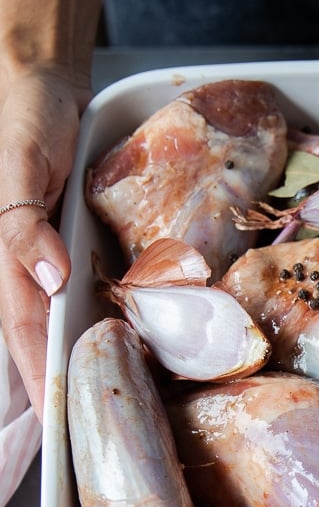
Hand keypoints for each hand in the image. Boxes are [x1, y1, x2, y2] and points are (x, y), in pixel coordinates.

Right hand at [0, 69, 88, 419]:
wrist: (42, 88)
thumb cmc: (26, 122)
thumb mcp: (20, 166)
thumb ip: (24, 223)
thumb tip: (49, 279)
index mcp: (10, 256)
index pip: (23, 328)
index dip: (39, 371)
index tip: (58, 413)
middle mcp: (27, 265)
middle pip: (40, 334)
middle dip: (57, 378)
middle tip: (85, 418)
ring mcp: (48, 257)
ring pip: (59, 318)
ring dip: (76, 354)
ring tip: (103, 392)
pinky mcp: (69, 244)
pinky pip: (79, 290)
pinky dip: (94, 317)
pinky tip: (120, 338)